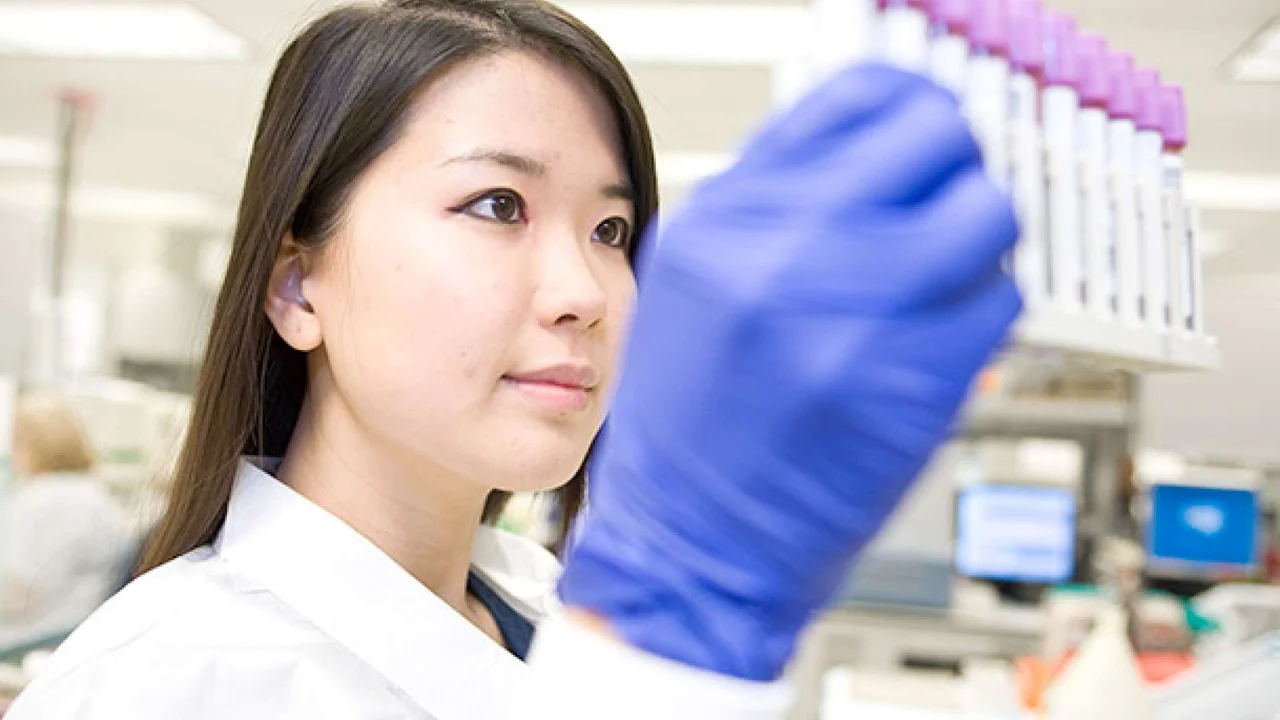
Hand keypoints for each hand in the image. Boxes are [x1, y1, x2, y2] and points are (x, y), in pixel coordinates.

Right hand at [559, 63, 1021, 680]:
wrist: (693, 543)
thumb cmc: (689, 428)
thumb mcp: (694, 287)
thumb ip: (770, 208)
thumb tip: (861, 150)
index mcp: (725, 223)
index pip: (854, 98)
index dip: (905, 104)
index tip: (919, 125)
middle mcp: (787, 257)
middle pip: (935, 134)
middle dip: (950, 162)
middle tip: (944, 194)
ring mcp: (857, 319)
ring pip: (986, 213)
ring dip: (977, 237)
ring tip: (944, 274)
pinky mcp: (918, 384)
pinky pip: (1001, 301)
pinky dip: (983, 311)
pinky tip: (940, 338)